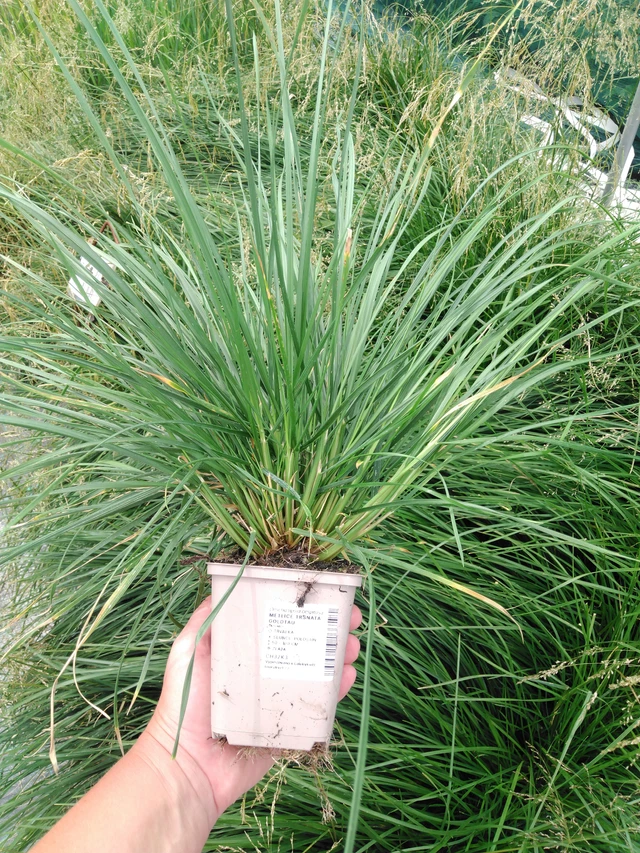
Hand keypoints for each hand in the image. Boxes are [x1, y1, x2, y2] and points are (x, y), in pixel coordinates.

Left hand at [144, 596, 361, 823]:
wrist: (188, 766)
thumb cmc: (184, 703)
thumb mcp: (189, 648)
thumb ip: (206, 617)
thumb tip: (229, 582)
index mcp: (244, 650)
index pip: (278, 620)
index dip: (302, 606)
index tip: (323, 593)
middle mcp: (263, 672)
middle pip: (304, 643)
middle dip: (330, 628)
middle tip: (349, 618)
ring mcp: (277, 701)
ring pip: (317, 673)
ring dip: (338, 656)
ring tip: (351, 646)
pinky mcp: (288, 729)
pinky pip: (317, 709)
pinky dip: (336, 692)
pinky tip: (346, 677)